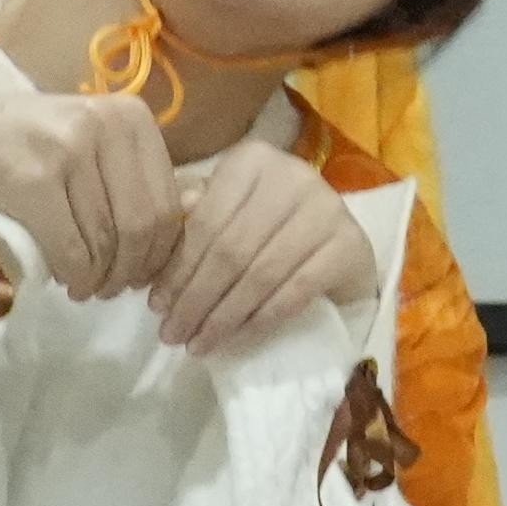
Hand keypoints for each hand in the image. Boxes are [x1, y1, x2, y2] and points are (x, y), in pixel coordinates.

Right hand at [0, 87, 181, 298]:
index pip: (167, 202)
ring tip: (87, 285)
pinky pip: (70, 248)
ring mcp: (66, 149)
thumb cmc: (37, 144)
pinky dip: (74, 275)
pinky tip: (66, 280)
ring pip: (106, 240)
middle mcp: (105, 126)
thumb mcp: (97, 144)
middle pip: (141, 225)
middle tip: (112, 288)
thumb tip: (187, 228)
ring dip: (99, 277)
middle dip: (130, 270)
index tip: (143, 273)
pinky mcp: (30, 180)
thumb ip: (137, 177)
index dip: (160, 251)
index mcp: (132, 117)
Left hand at [147, 142, 375, 359]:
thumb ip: (193, 217)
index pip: (206, 221)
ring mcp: (327, 210)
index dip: (178, 269)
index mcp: (254, 161)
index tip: (156, 307)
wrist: (340, 244)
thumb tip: (162, 231)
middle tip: (172, 334)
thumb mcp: (227, 211)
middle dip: (196, 299)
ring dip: (223, 317)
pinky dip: (262, 319)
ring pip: (260, 274)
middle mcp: (295, 178)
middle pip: (232, 250)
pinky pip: (295, 291)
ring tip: (197, 344)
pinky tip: (237, 338)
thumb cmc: (269, 227)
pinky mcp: (350, 245)